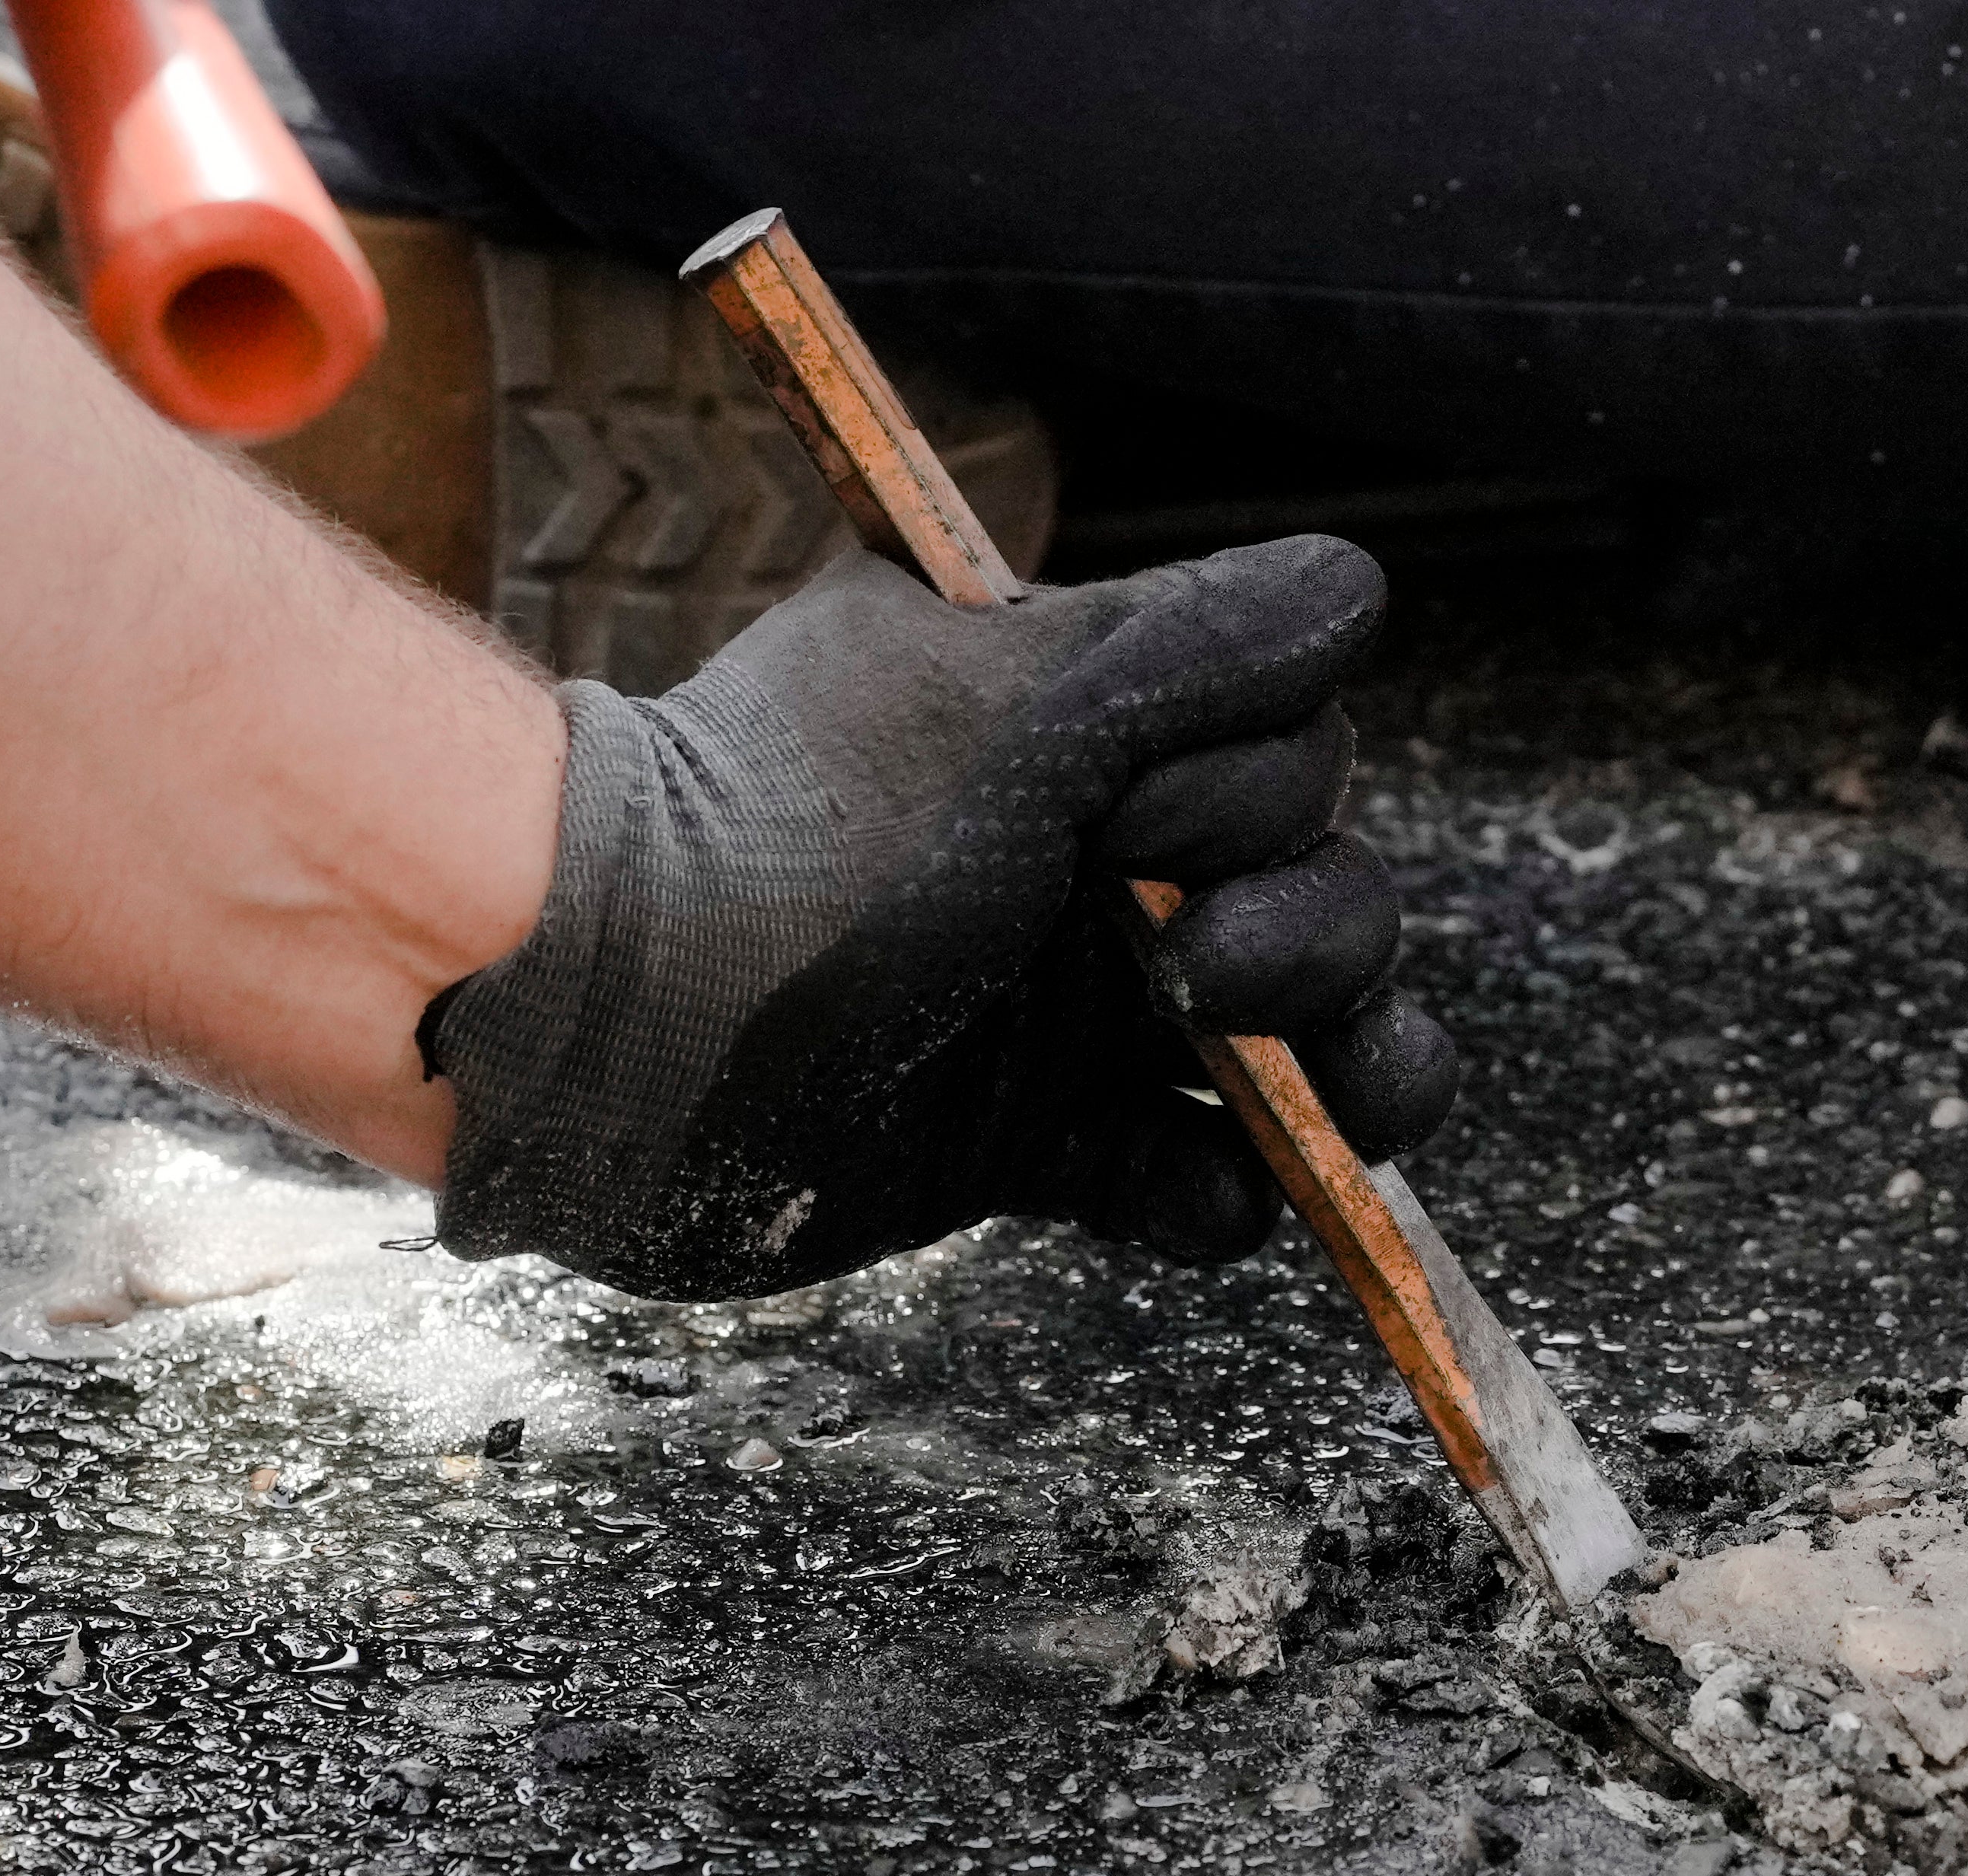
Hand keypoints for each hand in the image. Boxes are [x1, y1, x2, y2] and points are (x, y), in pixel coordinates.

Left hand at [420, 536, 1456, 1299]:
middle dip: (1306, 938)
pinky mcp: (1043, 1145)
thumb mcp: (1009, 700)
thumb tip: (1349, 590)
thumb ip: (1193, 648)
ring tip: (1288, 1100)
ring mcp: (1082, 1012)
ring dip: (1336, 1069)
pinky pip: (1198, 1182)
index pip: (1299, 750)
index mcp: (1103, 736)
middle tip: (1181, 969)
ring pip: (1309, 1046)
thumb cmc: (803, 833)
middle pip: (1334, 897)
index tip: (1144, 809)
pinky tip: (1202, 1188)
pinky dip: (1223, 1194)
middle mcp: (1111, 864)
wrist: (618, 1021)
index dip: (1263, 790)